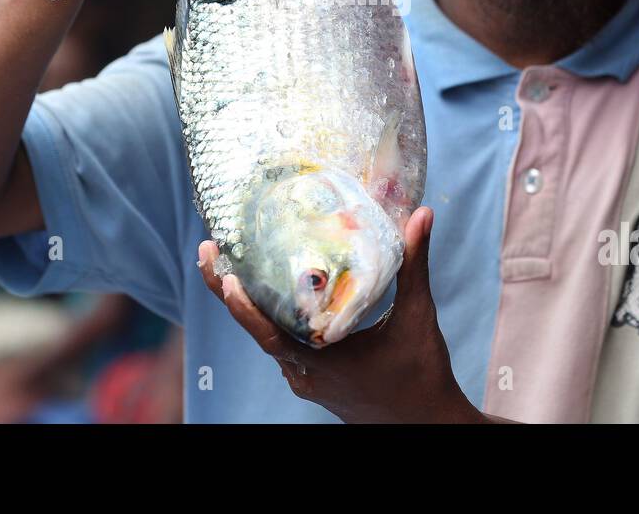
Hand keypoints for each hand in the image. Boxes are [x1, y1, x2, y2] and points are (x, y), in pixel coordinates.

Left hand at [197, 207, 482, 422]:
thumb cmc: (423, 374)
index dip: (240, 307)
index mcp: (322, 362)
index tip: (223, 276)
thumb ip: (414, 265)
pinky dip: (273, 319)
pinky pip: (284, 346)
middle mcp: (305, 374)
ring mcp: (307, 380)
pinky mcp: (315, 381)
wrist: (429, 425)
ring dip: (250, 305)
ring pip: (269, 339)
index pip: (266, 335)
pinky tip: (274, 293)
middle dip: (230, 291)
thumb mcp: (417, 316)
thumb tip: (422, 214)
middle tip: (210, 251)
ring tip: (233, 263)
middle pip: (257, 330)